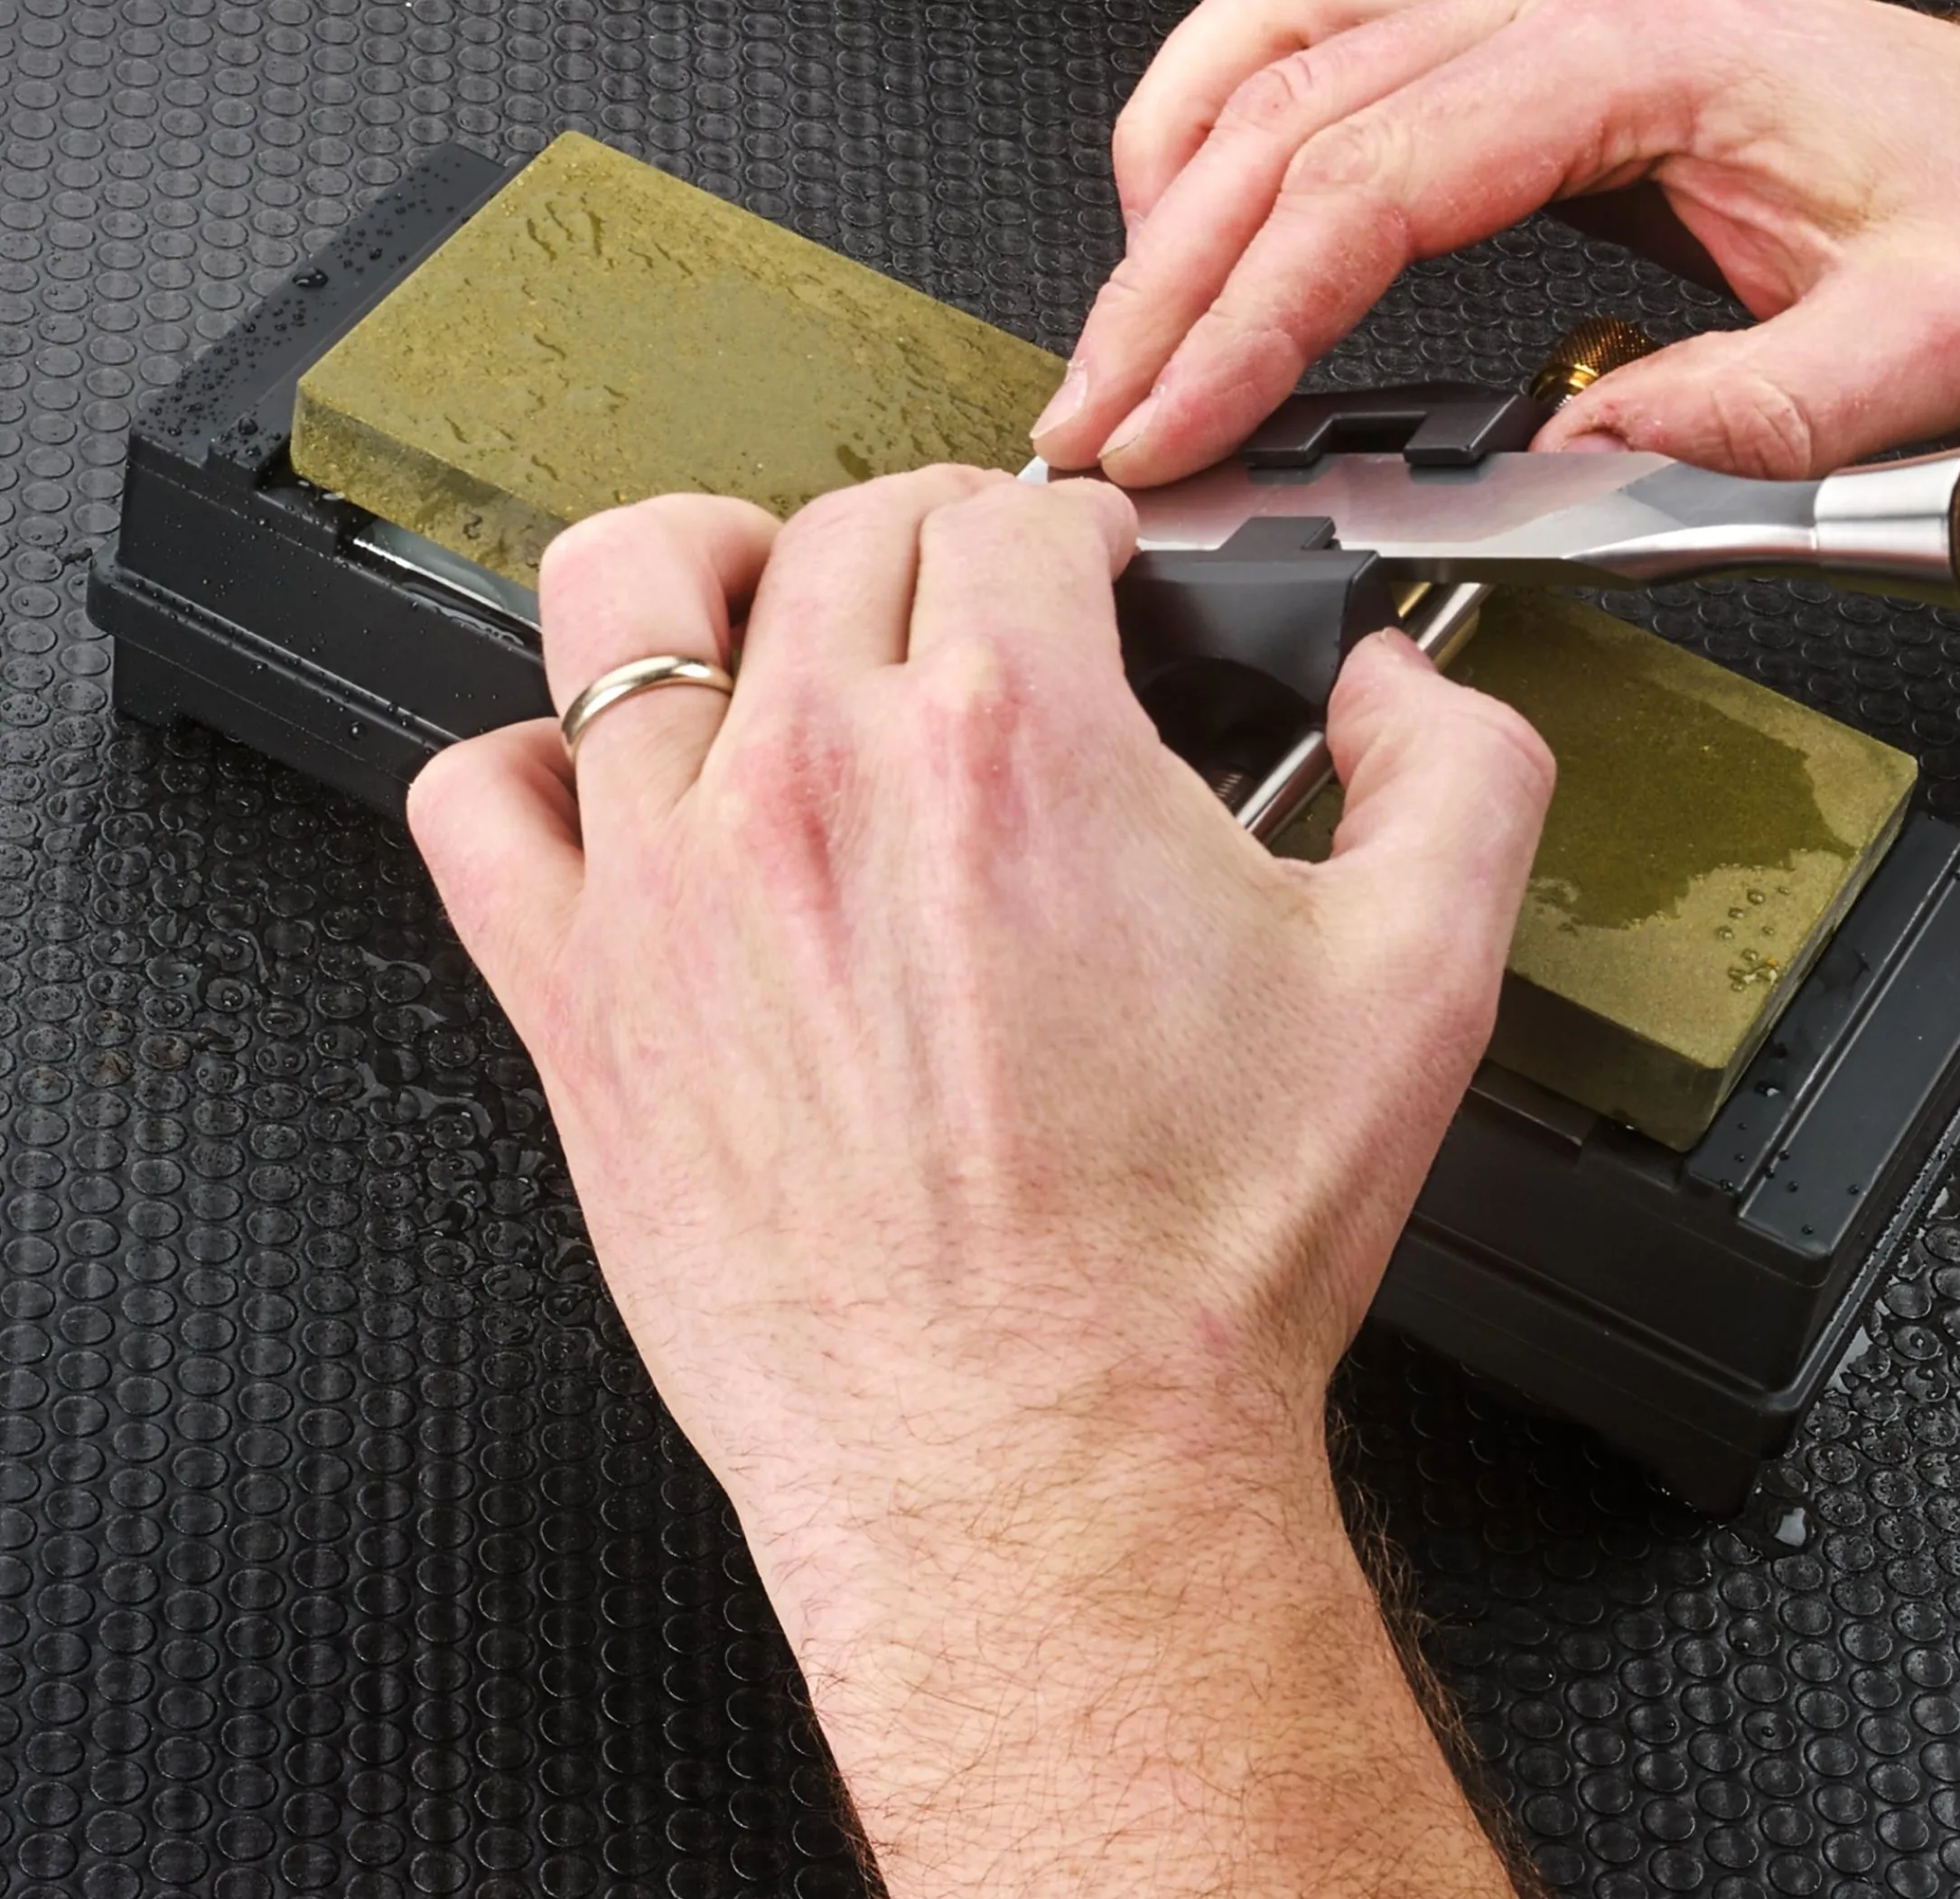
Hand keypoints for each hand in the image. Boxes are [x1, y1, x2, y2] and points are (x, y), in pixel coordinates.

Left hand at [409, 469, 1548, 1896]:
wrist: (1043, 1467)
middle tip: (971, 602)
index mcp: (1013, 743)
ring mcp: (673, 883)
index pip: (1012, 518)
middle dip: (930, 537)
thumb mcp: (1421, 987)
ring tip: (763, 612)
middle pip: (842, 530)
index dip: (1070, 528)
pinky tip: (610, 790)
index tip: (1084, 570)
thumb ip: (1454, 777)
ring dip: (708, 569)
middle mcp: (821, 781)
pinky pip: (480, 803)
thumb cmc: (1190, 1260)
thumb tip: (1395, 685)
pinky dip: (531, 762)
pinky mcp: (580, 1000)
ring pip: (627, 597)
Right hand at [1031, 0, 1959, 483]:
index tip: (1166, 427)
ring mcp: (1537, 8)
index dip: (1241, 318)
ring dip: (1170, 190)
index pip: (1367, 181)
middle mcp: (1566, 1)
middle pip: (1284, 118)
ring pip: (1277, 52)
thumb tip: (1567, 466)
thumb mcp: (1927, 345)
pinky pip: (1322, 30)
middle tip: (1094, 416)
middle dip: (1162, 286)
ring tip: (1121, 331)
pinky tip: (1197, 207)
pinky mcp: (1525, 46)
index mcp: (1639, 52)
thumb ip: (1751, 414)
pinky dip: (1228, 119)